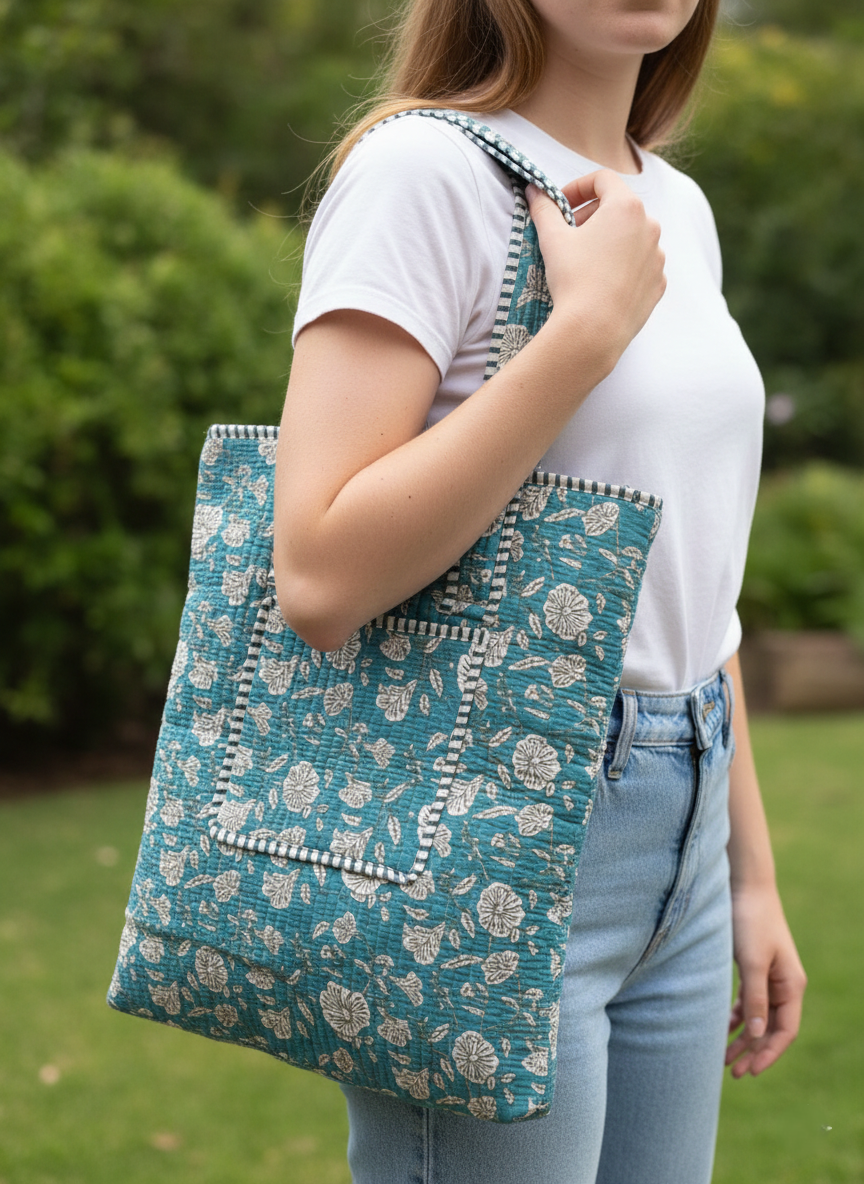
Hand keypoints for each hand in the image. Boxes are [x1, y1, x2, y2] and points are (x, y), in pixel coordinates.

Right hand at [526, 171, 665, 367]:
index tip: (561, 206)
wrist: (594, 331)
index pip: (603, 179)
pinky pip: (640, 265)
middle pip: (619, 207)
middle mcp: (650, 226)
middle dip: (592, 216)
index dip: (577, 187)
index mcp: (626, 207)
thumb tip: (533, 191)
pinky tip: (602, 283)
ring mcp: (657, 257)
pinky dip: (622, 266)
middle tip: (569, 235)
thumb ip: (544, 209)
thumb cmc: (573, 279)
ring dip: (609, 241)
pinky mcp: (658, 283)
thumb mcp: (551, 239)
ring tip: (586, 262)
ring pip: (631, 237)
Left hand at [726, 882, 806, 1077]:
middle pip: (770, 1028)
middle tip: (733, 1073)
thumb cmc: (751, 921)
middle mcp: (783, 984)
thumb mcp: (751, 962)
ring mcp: (769, 976)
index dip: (769, 1053)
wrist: (745, 887)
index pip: (785, 1031)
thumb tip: (755, 1034)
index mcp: (791, 985)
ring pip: (757, 1017)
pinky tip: (723, 1028)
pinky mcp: (752, 967)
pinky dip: (736, 1016)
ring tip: (724, 1058)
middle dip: (753, 1051)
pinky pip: (747, 1001)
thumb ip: (754, 998)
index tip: (751, 1072)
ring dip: (743, 1037)